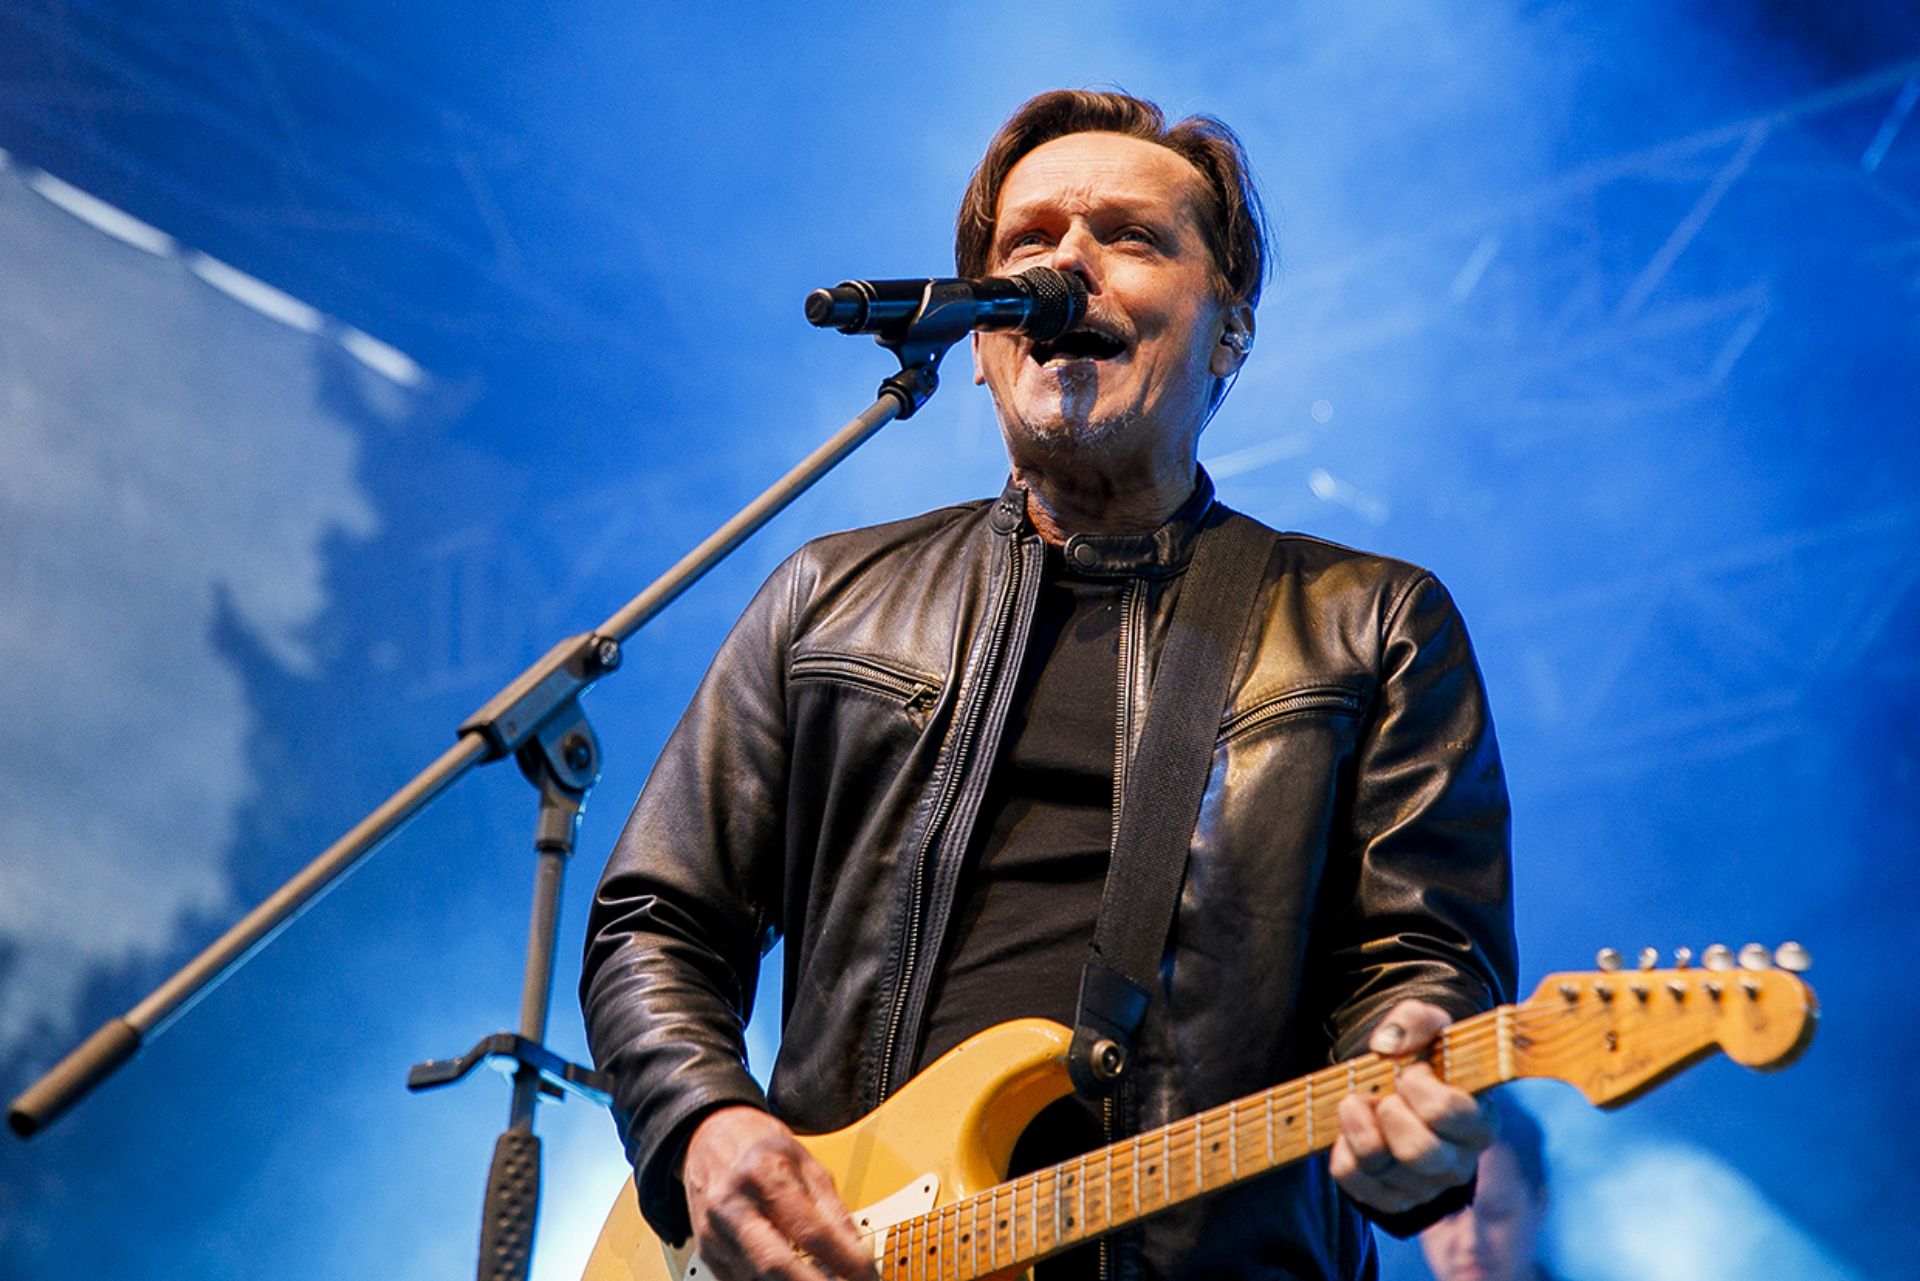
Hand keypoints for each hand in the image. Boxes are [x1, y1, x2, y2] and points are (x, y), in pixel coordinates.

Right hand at [682, 1105, 876, 1280]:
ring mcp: (715, 1235)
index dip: (844, 1261)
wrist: (709, 1138)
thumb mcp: (806, 1163)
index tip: (866, 1275)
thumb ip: (833, 1210)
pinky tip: (797, 1280)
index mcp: (763, 1174)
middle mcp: (733, 1207)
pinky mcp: (709, 1254)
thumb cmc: (760, 1148)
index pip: (810, 1231)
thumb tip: (857, 1253)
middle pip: (776, 1266)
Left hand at [1329, 999, 1491, 1215]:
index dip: (1419, 1088)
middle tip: (1386, 1094)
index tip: (1411, 1073)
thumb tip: (1386, 1045)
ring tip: (1362, 1103)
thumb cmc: (1425, 1058)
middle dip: (1390, 1112)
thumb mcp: (1427, 1025)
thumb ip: (1414, 1021)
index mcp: (1479, 1123)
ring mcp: (1423, 1186)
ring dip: (1357, 1124)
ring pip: (1378, 1166)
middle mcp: (1457, 1163)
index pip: (1449, 1113)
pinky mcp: (1389, 1198)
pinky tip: (1355, 1128)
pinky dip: (1343, 1148)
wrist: (1405, 1089)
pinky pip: (1352, 1179)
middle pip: (1419, 1152)